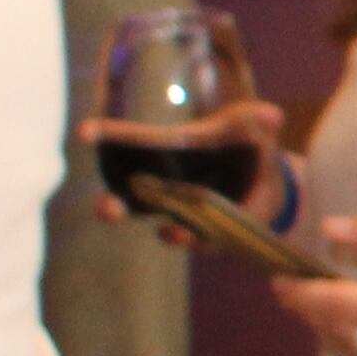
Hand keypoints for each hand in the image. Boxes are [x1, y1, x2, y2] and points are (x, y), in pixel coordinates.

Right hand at [85, 95, 291, 230]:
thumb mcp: (250, 124)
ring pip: (154, 226)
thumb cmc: (245, 142)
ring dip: (159, 234)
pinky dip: (189, 239)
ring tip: (162, 231)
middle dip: (112, 205)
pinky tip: (186, 235)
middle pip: (126, 198)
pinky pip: (193, 240)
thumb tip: (273, 115)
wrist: (270, 178)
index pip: (131, 141)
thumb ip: (256, 119)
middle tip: (105, 207)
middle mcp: (163, 183)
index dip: (106, 135)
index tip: (84, 132)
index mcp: (168, 149)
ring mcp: (181, 210)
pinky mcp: (205, 231)